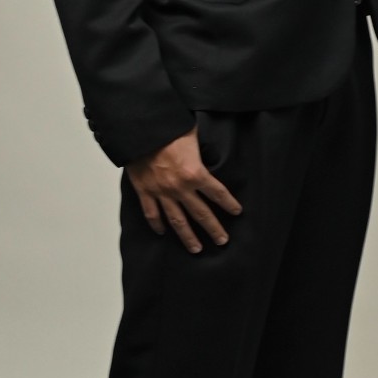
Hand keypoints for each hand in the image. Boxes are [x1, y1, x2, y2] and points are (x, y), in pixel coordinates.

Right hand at [126, 127, 241, 253]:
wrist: (140, 129)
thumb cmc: (168, 128)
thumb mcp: (194, 136)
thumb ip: (203, 149)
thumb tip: (211, 150)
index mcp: (196, 173)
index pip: (218, 193)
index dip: (229, 204)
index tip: (237, 212)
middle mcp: (180, 188)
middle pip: (201, 214)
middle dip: (214, 229)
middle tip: (223, 241)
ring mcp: (161, 192)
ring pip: (177, 221)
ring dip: (188, 237)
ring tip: (196, 249)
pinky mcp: (144, 192)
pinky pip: (151, 214)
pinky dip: (157, 225)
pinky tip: (162, 232)